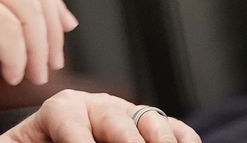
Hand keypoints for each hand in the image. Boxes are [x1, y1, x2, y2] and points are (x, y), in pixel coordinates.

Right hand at [0, 0, 77, 85]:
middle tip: (51, 61)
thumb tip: (12, 44)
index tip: (59, 29)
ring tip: (31, 74)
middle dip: (50, 27)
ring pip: (27, 5)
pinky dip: (16, 55)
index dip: (48, 2)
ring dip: (37, 46)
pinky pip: (7, 29)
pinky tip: (8, 73)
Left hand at [0, 90, 200, 142]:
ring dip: (158, 136)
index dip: (77, 141)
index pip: (70, 121)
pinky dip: (183, 136)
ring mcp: (129, 115)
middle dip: (124, 141)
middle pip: (114, 120)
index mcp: (63, 108)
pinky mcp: (152, 127)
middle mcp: (99, 106)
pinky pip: (174, 127)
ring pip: (148, 120)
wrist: (69, 141)